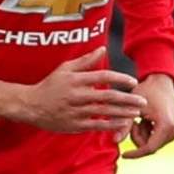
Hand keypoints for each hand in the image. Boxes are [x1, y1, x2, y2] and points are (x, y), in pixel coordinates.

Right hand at [13, 48, 144, 134]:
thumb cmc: (50, 85)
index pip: (103, 76)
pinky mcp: (74, 124)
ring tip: (137, 112)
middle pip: (108, 96)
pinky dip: (111, 124)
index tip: (133, 82)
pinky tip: (123, 123)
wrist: (30, 105)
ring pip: (105, 112)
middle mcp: (77, 95)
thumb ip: (86, 60)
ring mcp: (76, 111)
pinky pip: (97, 125)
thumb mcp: (65, 69)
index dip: (120, 78)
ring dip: (123, 113)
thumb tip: (103, 49)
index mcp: (76, 79)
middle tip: (143, 101)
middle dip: (128, 99)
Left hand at [124, 73, 173, 158]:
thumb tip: (115, 141)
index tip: (123, 155)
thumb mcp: (133, 107)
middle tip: (133, 122)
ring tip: (140, 118)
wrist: (161, 81)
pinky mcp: (173, 129)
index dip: (135, 154)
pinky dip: (147, 132)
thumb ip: (124, 125)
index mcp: (166, 126)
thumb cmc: (146, 91)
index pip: (149, 148)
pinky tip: (145, 119)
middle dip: (138, 137)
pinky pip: (156, 139)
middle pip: (150, 147)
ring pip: (152, 143)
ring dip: (142, 134)